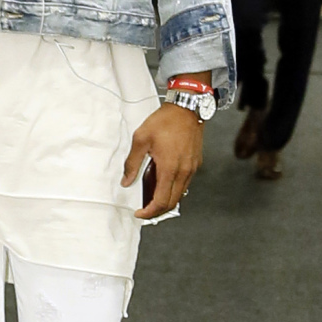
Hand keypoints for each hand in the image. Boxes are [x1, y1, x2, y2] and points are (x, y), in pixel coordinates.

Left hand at [122, 104, 204, 220]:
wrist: (187, 108)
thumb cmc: (165, 121)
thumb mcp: (141, 139)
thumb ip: (132, 163)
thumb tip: (126, 181)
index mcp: (169, 168)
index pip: (161, 201)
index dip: (149, 212)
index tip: (139, 213)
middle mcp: (184, 172)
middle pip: (172, 203)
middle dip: (157, 211)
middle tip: (144, 210)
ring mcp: (192, 168)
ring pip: (180, 194)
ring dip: (166, 200)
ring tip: (151, 196)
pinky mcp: (195, 164)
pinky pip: (185, 184)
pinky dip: (173, 189)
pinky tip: (163, 182)